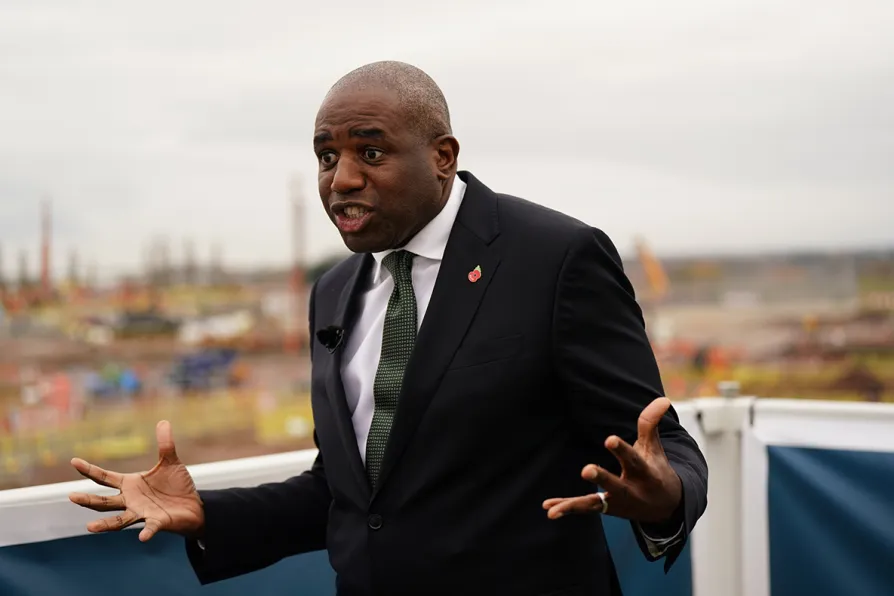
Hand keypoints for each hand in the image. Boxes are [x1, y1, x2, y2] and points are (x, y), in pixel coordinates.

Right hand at [69, 420, 204, 541]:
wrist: (193, 505)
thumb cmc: (177, 485)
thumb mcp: (171, 462)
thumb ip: (165, 444)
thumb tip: (164, 421)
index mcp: (130, 484)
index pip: (105, 477)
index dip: (90, 470)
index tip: (74, 461)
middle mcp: (131, 500)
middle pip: (104, 502)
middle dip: (88, 500)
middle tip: (71, 496)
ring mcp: (142, 513)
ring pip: (119, 520)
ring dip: (105, 524)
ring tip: (89, 527)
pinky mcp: (157, 522)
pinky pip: (150, 528)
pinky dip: (147, 532)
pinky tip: (143, 537)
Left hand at [543, 397, 682, 523]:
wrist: (666, 508)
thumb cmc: (655, 470)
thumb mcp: (654, 448)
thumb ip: (650, 423)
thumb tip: (663, 398)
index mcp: (644, 473)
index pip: (632, 459)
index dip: (621, 449)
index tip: (609, 439)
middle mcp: (631, 490)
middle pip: (615, 485)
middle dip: (601, 478)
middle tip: (586, 470)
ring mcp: (617, 502)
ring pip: (596, 503)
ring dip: (575, 504)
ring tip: (554, 510)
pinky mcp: (607, 509)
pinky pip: (585, 508)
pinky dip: (567, 508)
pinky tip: (548, 509)